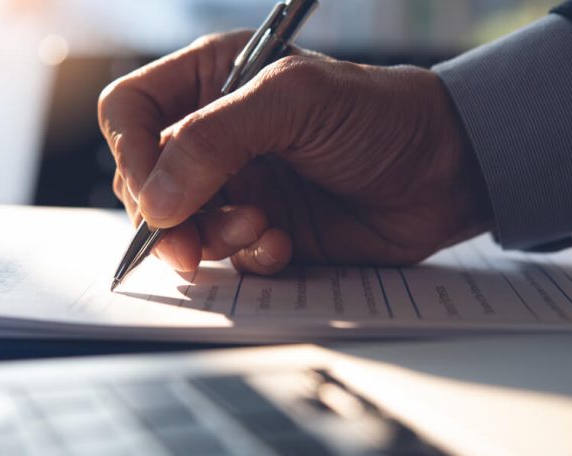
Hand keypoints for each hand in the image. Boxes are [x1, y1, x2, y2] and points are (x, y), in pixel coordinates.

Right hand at [98, 31, 491, 273]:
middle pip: (146, 180)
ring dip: (213, 237)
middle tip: (194, 235)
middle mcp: (217, 136)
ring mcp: (237, 186)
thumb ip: (215, 138)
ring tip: (262, 226)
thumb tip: (155, 199)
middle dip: (168, 213)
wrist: (442, 172)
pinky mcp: (263, 230)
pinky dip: (249, 257)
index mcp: (212, 82)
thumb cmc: (378, 114)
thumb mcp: (294, 100)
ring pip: (181, 227)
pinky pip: (227, 257)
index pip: (130, 112)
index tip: (155, 192)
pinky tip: (284, 243)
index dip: (130, 151)